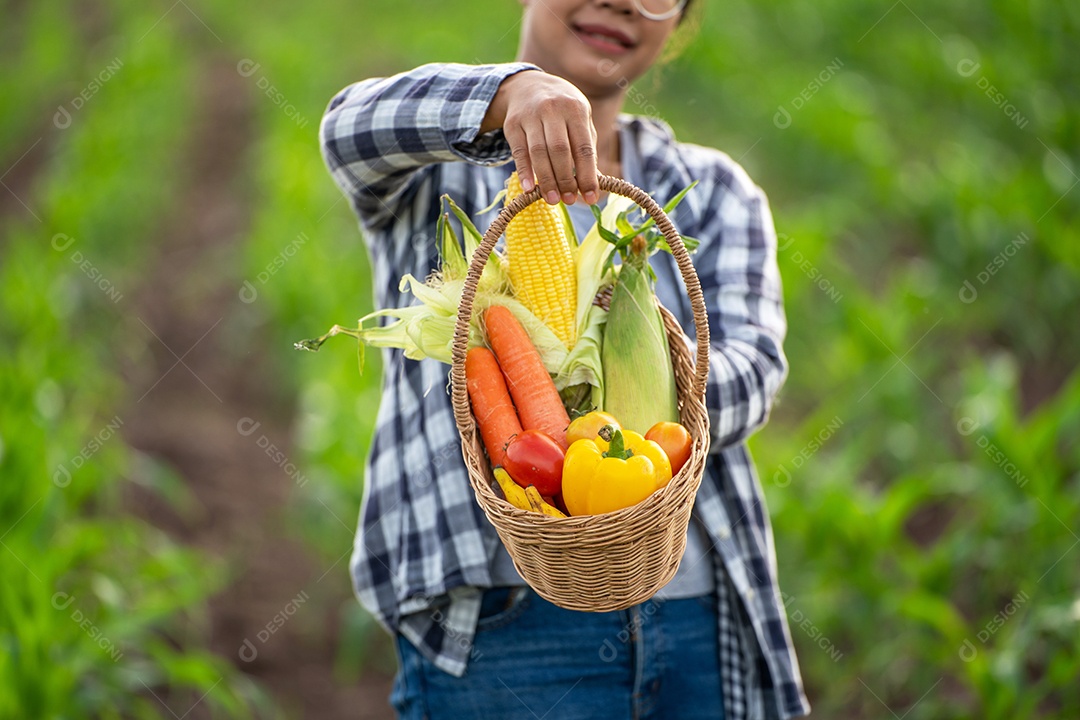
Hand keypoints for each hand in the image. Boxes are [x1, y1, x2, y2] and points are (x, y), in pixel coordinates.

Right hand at [482, 70, 599, 204]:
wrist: (527, 86)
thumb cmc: (561, 110)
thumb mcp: (579, 121)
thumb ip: (586, 149)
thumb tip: (594, 182)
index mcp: (576, 109)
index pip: (583, 147)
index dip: (588, 175)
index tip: (591, 197)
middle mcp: (553, 109)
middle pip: (560, 150)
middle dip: (566, 179)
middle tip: (570, 201)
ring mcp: (530, 116)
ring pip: (539, 152)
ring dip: (546, 179)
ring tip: (552, 200)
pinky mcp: (512, 124)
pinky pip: (519, 152)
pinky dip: (524, 171)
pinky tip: (529, 189)